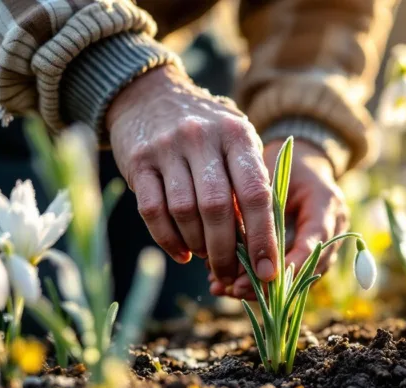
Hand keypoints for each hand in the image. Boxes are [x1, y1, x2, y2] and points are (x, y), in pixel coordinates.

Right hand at [106, 65, 277, 284]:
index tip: (267, 271)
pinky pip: (152, 212)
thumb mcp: (235, 142)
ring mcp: (167, 148)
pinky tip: (181, 253)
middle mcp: (202, 138)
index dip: (263, 237)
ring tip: (206, 257)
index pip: (255, 192)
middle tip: (231, 274)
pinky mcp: (138, 161)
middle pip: (217, 208)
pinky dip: (168, 240)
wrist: (149, 95)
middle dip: (226, 251)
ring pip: (184, 212)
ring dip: (198, 245)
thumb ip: (249, 183)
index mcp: (237, 134)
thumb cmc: (206, 130)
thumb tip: (260, 244)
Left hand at [209, 140, 348, 297]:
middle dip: (270, 285)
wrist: (303, 162)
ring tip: (227, 290)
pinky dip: (263, 282)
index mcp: (326, 204)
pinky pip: (291, 274)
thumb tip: (228, 240)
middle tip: (234, 289)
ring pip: (299, 278)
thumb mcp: (270, 174)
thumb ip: (259, 205)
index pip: (313, 241)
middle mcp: (333, 227)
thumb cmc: (284, 161)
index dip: (289, 265)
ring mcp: (326, 242)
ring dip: (263, 288)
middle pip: (307, 267)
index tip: (259, 277)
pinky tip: (232, 287)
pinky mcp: (312, 252)